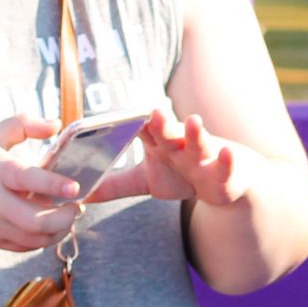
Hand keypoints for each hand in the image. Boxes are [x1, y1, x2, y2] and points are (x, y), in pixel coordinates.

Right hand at [0, 114, 82, 250]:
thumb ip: (23, 125)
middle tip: (76, 205)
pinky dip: (44, 239)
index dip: (53, 183)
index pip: (26, 178)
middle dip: (65, 217)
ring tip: (68, 215)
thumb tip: (56, 124)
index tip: (75, 186)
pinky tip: (51, 225)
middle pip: (35, 221)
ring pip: (35, 239)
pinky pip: (26, 247)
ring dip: (60, 230)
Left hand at [91, 107, 254, 206]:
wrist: (223, 184)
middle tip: (153, 112)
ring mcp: (203, 157)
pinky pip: (226, 166)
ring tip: (194, 122)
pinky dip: (227, 160)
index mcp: (159, 143)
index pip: (142, 128)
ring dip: (196, 134)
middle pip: (169, 131)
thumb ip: (116, 185)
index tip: (117, 118)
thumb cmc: (183, 175)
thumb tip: (80, 194)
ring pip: (199, 143)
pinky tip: (227, 153)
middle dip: (162, 122)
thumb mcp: (147, 182)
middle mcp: (180, 145)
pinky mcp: (224, 173)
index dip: (132, 123)